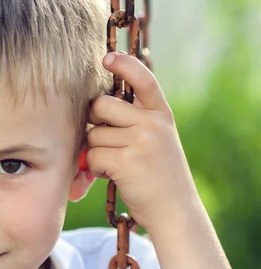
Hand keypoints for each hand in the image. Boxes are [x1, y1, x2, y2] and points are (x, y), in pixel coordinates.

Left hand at [86, 52, 201, 233]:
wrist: (176, 211)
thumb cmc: (158, 175)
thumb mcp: (157, 140)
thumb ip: (134, 121)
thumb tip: (94, 110)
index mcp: (161, 114)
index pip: (143, 80)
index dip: (125, 65)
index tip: (107, 57)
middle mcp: (153, 123)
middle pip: (101, 105)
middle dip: (94, 121)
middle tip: (106, 139)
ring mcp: (141, 141)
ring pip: (93, 135)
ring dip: (96, 151)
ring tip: (116, 164)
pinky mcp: (128, 161)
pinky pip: (93, 156)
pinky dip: (95, 168)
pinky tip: (112, 175)